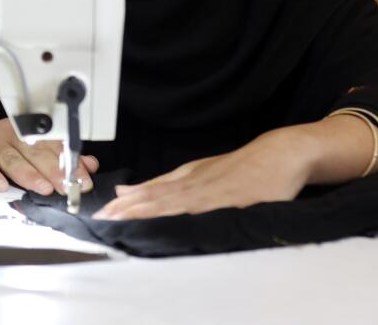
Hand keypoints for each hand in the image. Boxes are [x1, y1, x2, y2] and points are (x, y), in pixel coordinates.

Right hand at [0, 118, 99, 194]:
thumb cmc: (6, 150)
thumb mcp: (33, 151)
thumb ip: (61, 158)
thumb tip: (89, 166)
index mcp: (30, 132)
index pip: (54, 145)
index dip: (70, 162)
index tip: (83, 180)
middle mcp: (12, 134)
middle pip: (34, 152)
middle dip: (53, 170)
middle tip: (65, 187)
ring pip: (11, 158)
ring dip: (28, 174)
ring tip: (42, 188)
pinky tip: (0, 185)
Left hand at [91, 126, 312, 220]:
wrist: (278, 154)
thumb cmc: (240, 168)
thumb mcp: (198, 172)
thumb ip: (165, 184)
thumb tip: (126, 192)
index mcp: (185, 179)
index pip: (147, 193)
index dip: (123, 204)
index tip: (99, 213)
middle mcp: (193, 184)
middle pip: (154, 198)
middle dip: (125, 210)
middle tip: (101, 219)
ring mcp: (211, 193)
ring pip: (172, 203)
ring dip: (145, 212)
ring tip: (122, 220)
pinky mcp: (231, 201)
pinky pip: (203, 211)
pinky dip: (183, 216)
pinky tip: (169, 222)